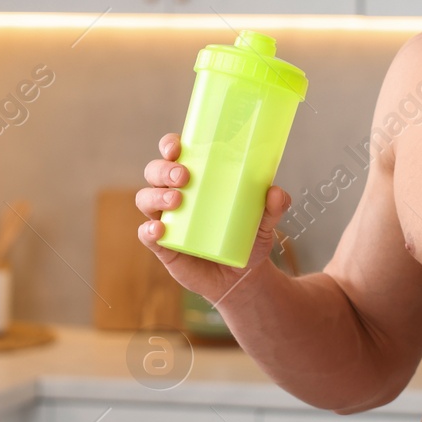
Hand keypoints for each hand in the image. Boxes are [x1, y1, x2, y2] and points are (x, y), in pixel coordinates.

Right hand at [137, 132, 292, 301]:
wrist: (241, 276)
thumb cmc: (247, 237)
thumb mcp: (264, 221)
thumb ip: (273, 207)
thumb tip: (276, 193)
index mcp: (196, 178)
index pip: (174, 153)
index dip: (170, 145)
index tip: (177, 147)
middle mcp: (175, 193)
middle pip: (155, 172)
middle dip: (164, 170)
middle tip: (184, 176)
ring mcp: (166, 218)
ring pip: (146, 198)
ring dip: (157, 196)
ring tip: (177, 200)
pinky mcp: (163, 245)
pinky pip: (147, 234)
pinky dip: (149, 230)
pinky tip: (160, 228)